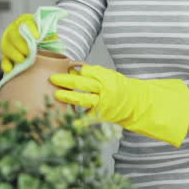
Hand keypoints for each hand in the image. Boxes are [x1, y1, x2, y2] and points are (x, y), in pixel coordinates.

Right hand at [0, 13, 58, 72]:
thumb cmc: (43, 37)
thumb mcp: (48, 33)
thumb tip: (54, 38)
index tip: (38, 38)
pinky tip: (10, 69)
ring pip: (7, 46)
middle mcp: (14, 29)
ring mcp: (8, 42)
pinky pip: (3, 59)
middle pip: (14, 34)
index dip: (32, 29)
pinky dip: (6, 64)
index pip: (27, 22)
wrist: (34, 43)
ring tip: (22, 60)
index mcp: (26, 21)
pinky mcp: (5, 54)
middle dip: (21, 44)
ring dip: (14, 54)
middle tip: (29, 52)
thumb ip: (50, 35)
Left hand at [49, 64, 188, 146]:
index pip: (88, 72)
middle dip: (66, 81)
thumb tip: (72, 69)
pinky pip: (87, 118)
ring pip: (82, 99)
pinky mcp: (101, 116)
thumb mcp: (108, 75)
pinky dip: (77, 120)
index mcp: (107, 77)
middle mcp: (105, 90)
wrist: (135, 104)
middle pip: (82, 84)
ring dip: (68, 97)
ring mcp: (102, 104)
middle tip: (53, 79)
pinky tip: (66, 120)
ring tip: (56, 95)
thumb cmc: (119, 87)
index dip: (76, 71)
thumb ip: (92, 73)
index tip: (66, 68)